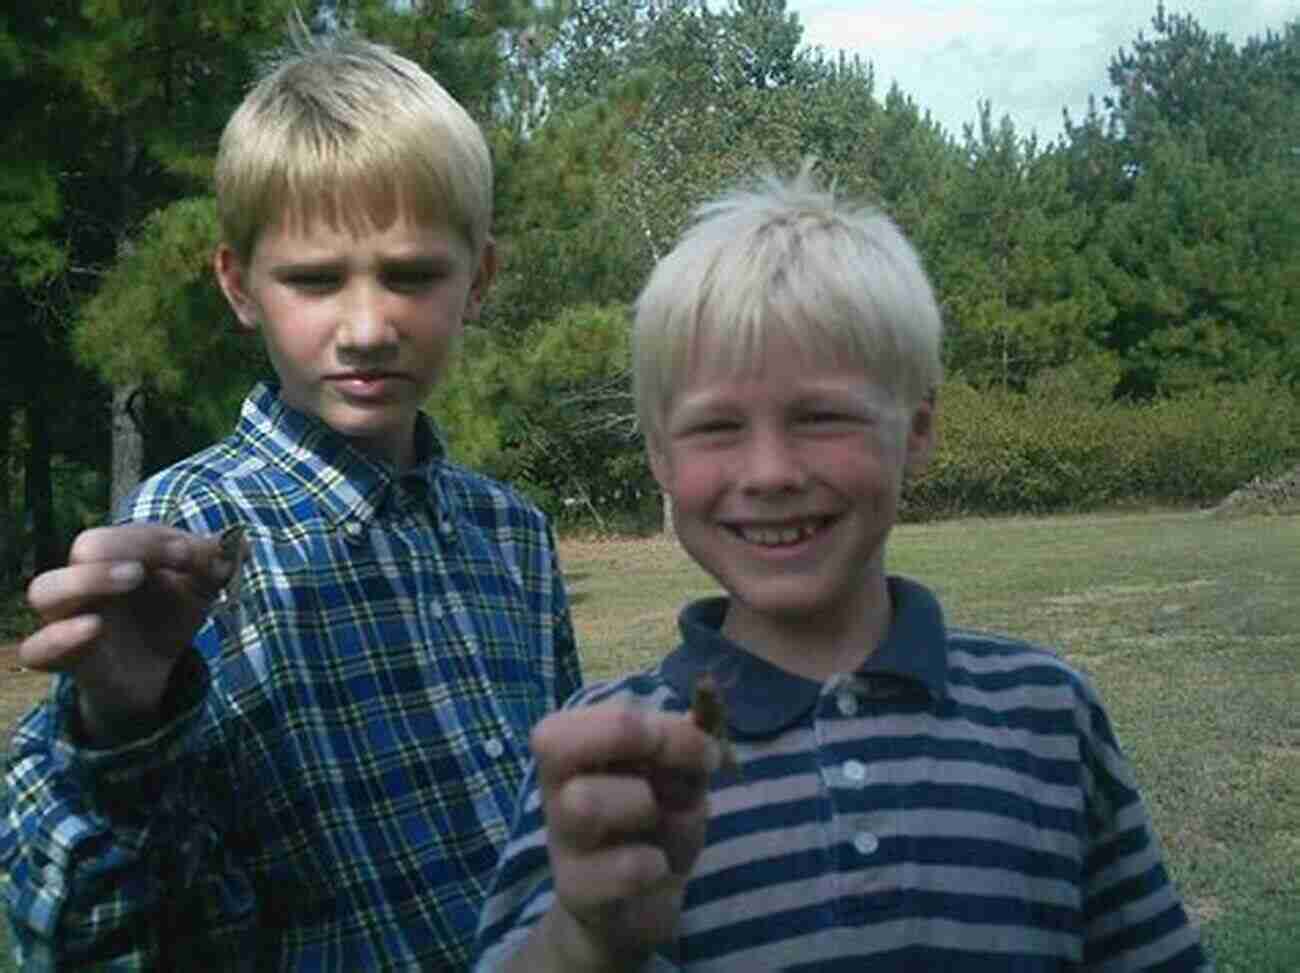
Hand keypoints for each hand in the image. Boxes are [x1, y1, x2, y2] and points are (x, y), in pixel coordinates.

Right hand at [18, 524, 238, 743]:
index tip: (189, 555)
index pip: (125, 531)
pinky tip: (93, 628)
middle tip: (159, 561)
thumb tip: (224, 547)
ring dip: (88, 579)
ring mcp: (70, 617)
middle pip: (85, 546)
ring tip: (132, 577)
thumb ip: (212, 565)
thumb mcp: (200, 588)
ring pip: (45, 589)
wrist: (157, 671)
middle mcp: (88, 580)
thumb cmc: (169, 615)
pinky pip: (36, 649)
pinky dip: (58, 638)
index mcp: (120, 555)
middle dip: (124, 546)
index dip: (155, 539)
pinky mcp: (66, 658)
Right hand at [518, 703, 720, 971]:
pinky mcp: (575, 891)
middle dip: (635, 742)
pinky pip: (618, 868)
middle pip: (559, 741)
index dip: (651, 719)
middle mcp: (555, 786)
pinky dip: (653, 864)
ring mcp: (561, 839)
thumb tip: (708, 693)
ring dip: (642, 805)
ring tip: (658, 821)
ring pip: (582, 802)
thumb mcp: (679, 773)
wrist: (637, 905)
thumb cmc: (655, 822)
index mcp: (576, 745)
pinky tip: (655, 867)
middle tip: (679, 773)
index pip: (590, 708)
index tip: (698, 744)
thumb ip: (691, 735)